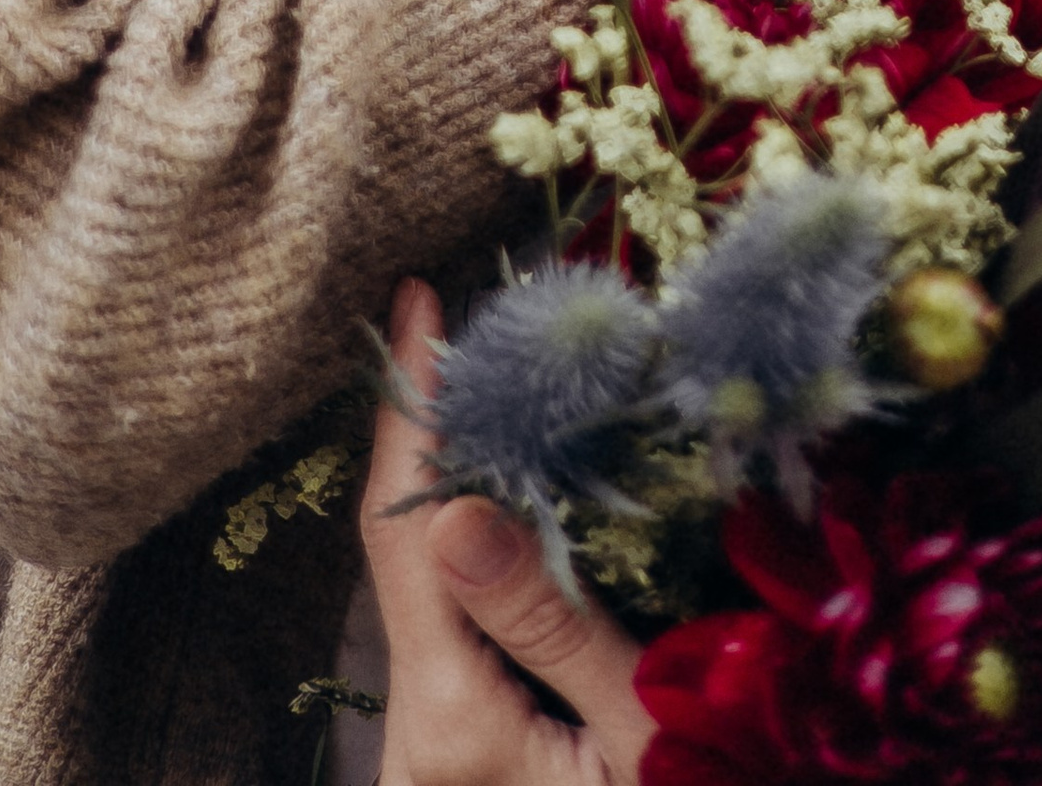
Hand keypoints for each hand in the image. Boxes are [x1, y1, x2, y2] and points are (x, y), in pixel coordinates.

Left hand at [362, 281, 649, 784]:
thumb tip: (457, 506)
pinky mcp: (459, 747)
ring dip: (458, 478)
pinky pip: (455, 620)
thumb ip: (553, 621)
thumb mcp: (637, 732)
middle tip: (470, 316)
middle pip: (404, 542)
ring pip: (427, 580)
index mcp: (449, 718)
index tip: (416, 300)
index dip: (411, 405)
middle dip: (434, 425)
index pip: (406, 525)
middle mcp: (416, 726)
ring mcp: (430, 742)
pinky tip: (519, 489)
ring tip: (494, 377)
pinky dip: (481, 540)